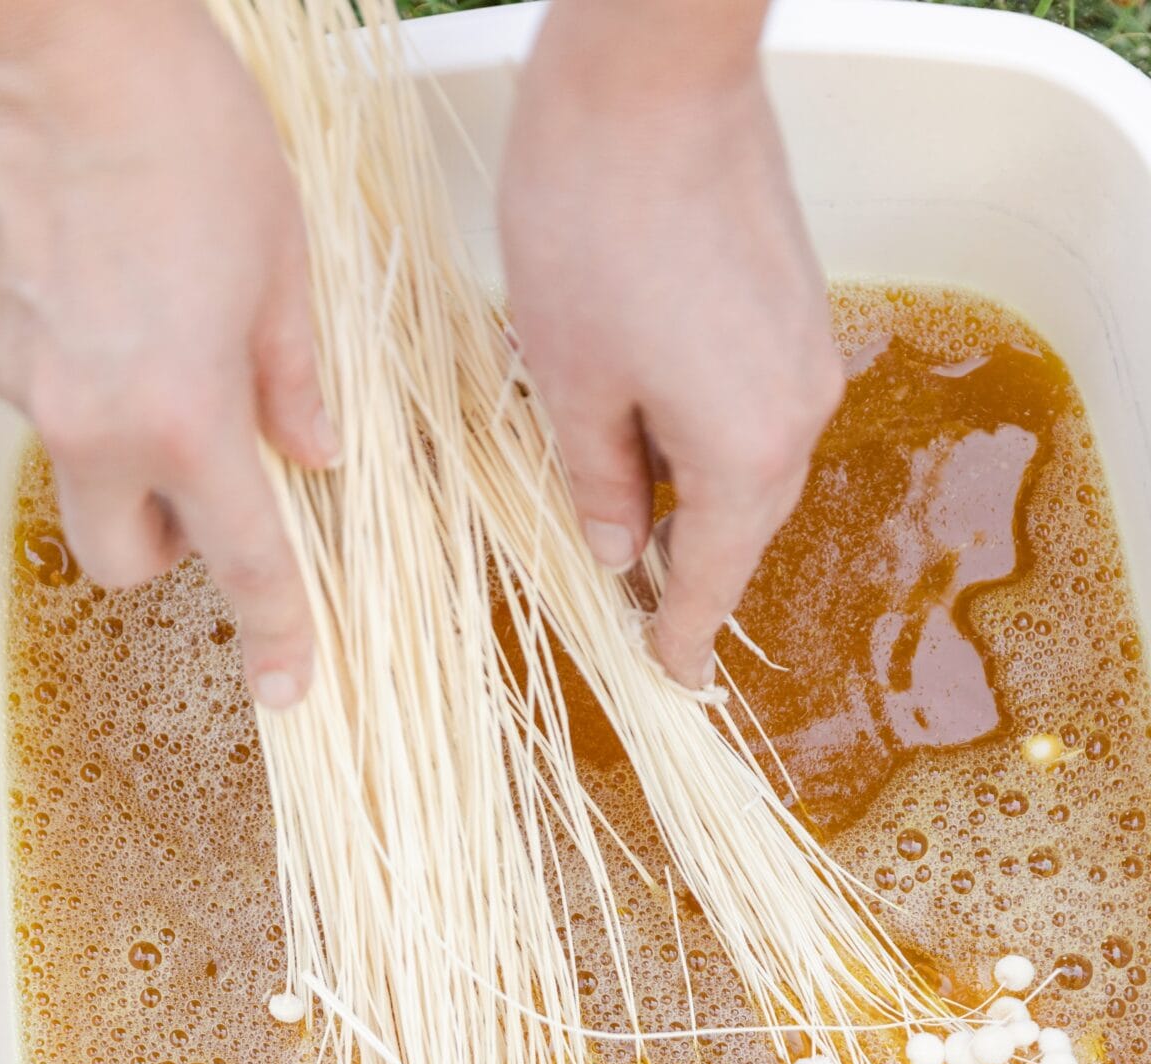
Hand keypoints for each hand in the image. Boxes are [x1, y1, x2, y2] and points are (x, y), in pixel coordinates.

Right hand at [0, 0, 330, 705]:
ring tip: (148, 327)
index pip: (244, 563)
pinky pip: (31, 396)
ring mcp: (16, 382)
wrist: (35, 24)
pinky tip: (95, 288)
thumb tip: (316, 453)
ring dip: (119, 445)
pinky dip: (72, 378)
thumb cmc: (177, 120)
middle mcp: (87, 423)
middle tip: (209, 468)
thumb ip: (296, 375)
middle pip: (124, 560)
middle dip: (172, 543)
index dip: (277, 632)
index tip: (290, 686)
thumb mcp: (280, 253)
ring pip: (75, 471)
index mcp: (183, 416)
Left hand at [499, 0, 843, 688]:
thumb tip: (617, 548)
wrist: (652, 75)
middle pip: (743, 524)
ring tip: (632, 513)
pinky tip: (655, 424)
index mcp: (744, 454)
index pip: (711, 578)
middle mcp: (798, 411)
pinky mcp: (797, 300)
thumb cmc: (593, 226)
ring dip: (697, 495)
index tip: (671, 675)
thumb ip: (598, 480)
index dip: (681, 633)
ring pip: (752, 461)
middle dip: (691, 567)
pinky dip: (711, 434)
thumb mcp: (569, 379)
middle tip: (644, 607)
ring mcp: (807, 350)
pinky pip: (757, 403)